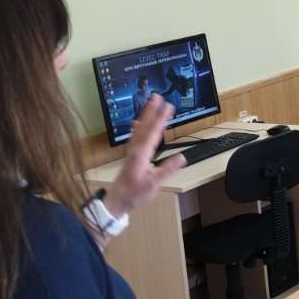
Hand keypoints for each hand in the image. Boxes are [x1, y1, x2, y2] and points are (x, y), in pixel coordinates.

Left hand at [106, 95, 184, 215]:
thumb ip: (167, 170)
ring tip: (149, 104)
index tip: (168, 107)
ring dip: (145, 116)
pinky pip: (134, 136)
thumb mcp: (154, 184)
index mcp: (141, 155)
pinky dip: (137, 127)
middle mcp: (135, 150)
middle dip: (151, 111)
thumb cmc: (133, 194)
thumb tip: (181, 157)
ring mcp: (131, 152)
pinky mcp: (130, 155)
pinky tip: (136, 123)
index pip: (154, 132)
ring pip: (139, 129)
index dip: (161, 119)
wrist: (117, 201)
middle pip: (145, 126)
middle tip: (157, 96)